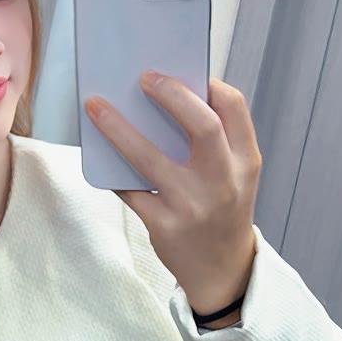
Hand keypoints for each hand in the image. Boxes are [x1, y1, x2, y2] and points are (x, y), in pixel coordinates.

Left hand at [83, 72, 261, 306]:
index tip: (182, 70)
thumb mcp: (236, 176)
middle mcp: (224, 182)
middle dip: (171, 94)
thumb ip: (216, 140)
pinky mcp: (165, 227)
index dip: (208, 83)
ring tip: (95, 106)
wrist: (222, 270)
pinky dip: (113, 171)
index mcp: (246, 162)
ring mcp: (194, 206)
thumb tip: (167, 96)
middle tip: (143, 76)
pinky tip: (99, 153)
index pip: (234, 108)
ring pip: (150, 158)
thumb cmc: (223, 209)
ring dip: (118, 128)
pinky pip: (130, 190)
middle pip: (202, 126)